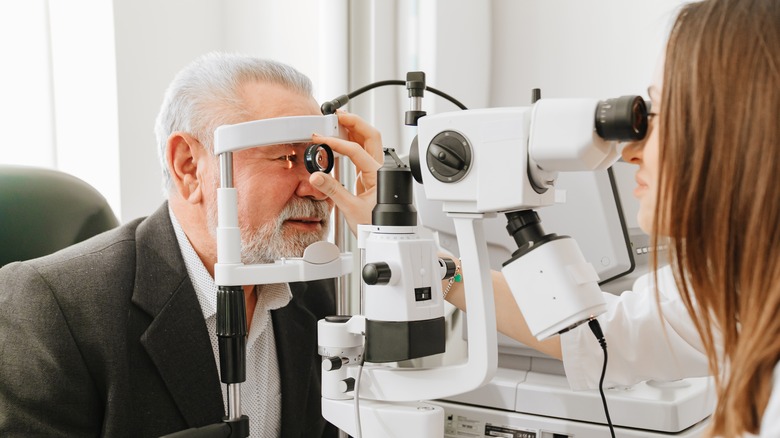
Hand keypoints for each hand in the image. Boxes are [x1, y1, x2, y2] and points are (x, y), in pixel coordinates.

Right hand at [309, 110, 382, 234]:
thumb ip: (332, 190)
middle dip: (354, 122)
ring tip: (336, 122)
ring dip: (353, 130)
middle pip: (371, 136)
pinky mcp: (369, 177)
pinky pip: (362, 153)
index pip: (356, 150)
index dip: (337, 142)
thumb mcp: (350, 208)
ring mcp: (376, 172)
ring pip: (368, 142)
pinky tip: (339, 141)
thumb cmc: (375, 226)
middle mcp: (381, 170)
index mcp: (378, 175)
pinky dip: (351, 144)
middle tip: (336, 115)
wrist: (383, 237)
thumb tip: (316, 176)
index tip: (321, 138)